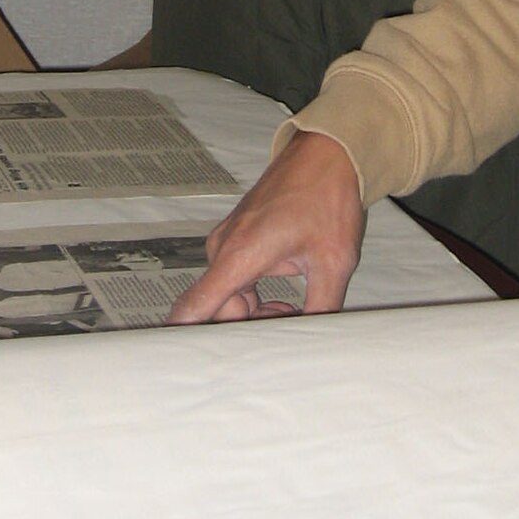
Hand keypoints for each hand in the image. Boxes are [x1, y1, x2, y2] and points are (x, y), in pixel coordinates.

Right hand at [168, 131, 364, 323]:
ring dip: (254, 313)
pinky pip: (233, 282)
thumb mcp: (334, 262)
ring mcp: (227, 243)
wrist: (326, 155)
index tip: (191, 364)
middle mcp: (224, 249)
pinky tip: (283, 295)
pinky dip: (253, 297)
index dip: (184, 340)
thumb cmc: (327, 197)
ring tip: (293, 306)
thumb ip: (321, 309)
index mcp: (240, 255)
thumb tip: (313, 340)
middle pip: (216, 311)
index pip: (194, 308)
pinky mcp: (236, 240)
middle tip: (289, 323)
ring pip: (226, 299)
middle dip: (248, 328)